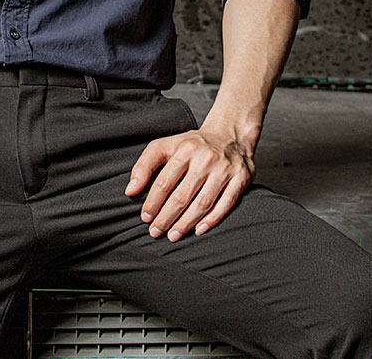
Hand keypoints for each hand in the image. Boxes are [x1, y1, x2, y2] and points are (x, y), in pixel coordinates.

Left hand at [124, 124, 254, 242]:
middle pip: (182, 195)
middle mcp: (205, 158)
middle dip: (166, 217)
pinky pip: (225, 204)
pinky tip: (198, 230)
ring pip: (202, 203)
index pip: (164, 181)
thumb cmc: (193, 145)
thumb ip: (145, 165)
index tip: (145, 217)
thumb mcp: (166, 145)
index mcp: (184, 149)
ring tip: (173, 235)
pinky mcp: (241, 179)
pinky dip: (212, 220)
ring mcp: (224, 169)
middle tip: (156, 231)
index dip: (153, 202)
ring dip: (185, 223)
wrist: (230, 135)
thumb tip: (130, 190)